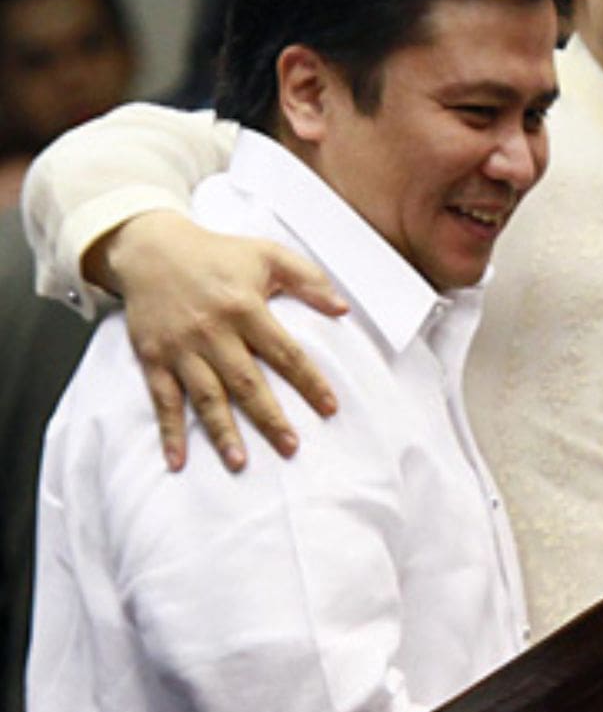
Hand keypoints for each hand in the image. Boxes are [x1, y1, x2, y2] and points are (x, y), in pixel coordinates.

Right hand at [86, 210, 347, 471]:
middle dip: (269, 418)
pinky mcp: (153, 358)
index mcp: (245, 307)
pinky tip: (177, 460)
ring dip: (222, 432)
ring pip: (205, 397)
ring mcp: (181, 348)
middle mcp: (213, 332)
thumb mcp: (268, 254)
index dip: (308, 382)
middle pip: (246, 382)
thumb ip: (309, 279)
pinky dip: (169, 432)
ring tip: (240, 462)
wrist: (151, 249)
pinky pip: (162, 400)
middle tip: (290, 448)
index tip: (329, 408)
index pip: (284, 352)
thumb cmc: (218, 253)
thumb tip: (343, 308)